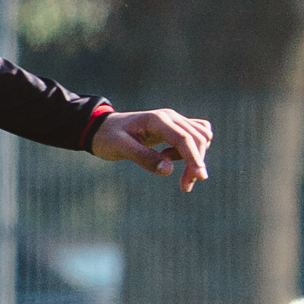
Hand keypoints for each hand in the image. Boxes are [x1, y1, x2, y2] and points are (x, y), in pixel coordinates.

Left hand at [90, 107, 211, 191]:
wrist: (102, 128)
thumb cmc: (108, 137)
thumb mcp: (120, 148)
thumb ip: (143, 158)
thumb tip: (169, 170)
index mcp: (156, 120)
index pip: (183, 138)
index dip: (194, 158)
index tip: (200, 177)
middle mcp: (170, 116)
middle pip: (197, 138)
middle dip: (195, 163)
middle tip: (185, 187)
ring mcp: (174, 120)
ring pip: (201, 137)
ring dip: (196, 157)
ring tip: (173, 171)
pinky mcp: (175, 126)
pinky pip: (196, 136)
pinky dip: (192, 150)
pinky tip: (171, 157)